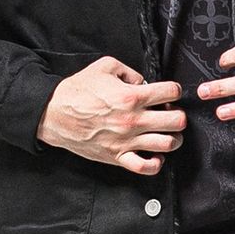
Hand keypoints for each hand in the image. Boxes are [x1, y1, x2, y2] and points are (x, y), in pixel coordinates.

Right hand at [36, 56, 185, 173]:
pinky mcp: (118, 156)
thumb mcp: (105, 66)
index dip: (174, 90)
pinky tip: (155, 154)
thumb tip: (143, 81)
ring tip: (167, 133)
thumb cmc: (77, 90)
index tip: (169, 92)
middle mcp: (134, 120)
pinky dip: (156, 163)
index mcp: (132, 96)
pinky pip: (145, 167)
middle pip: (177, 121)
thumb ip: (129, 71)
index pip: (171, 92)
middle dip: (179, 115)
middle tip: (171, 113)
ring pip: (168, 144)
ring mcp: (127, 140)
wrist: (55, 113)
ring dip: (173, 138)